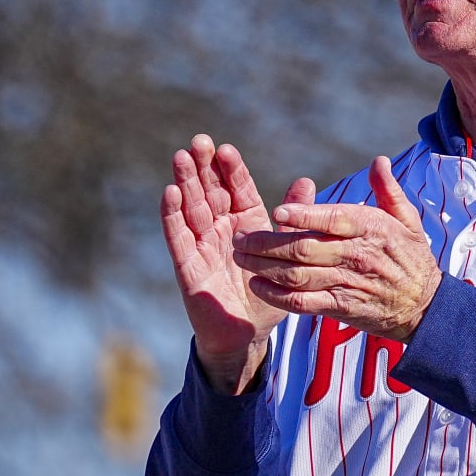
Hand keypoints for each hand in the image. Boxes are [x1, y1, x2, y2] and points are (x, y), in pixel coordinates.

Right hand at [161, 135, 316, 394]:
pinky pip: (178, 237)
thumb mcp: (286, 254)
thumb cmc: (267, 294)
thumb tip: (305, 179)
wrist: (247, 335)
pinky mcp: (187, 266)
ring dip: (185, 182)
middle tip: (198, 140)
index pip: (238, 190)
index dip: (231, 170)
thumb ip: (293, 220)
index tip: (226, 147)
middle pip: (211, 192)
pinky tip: (170, 193)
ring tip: (181, 157)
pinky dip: (173, 215)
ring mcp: (203, 246)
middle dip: (204, 167)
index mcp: (248, 225)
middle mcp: (222, 231)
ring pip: (192, 208)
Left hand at [234, 157, 441, 344]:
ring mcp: (346, 283)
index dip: (304, 215)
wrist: (424, 305)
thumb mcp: (407, 218)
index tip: (276, 211)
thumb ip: (388, 189)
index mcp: (371, 228)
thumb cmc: (411, 256)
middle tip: (239, 237)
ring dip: (263, 267)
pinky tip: (257, 285)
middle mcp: (356, 255)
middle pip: (305, 248)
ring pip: (297, 275)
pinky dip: (276, 295)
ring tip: (238, 257)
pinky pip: (302, 302)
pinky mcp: (339, 306)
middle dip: (267, 243)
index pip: (333, 219)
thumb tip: (379, 161)